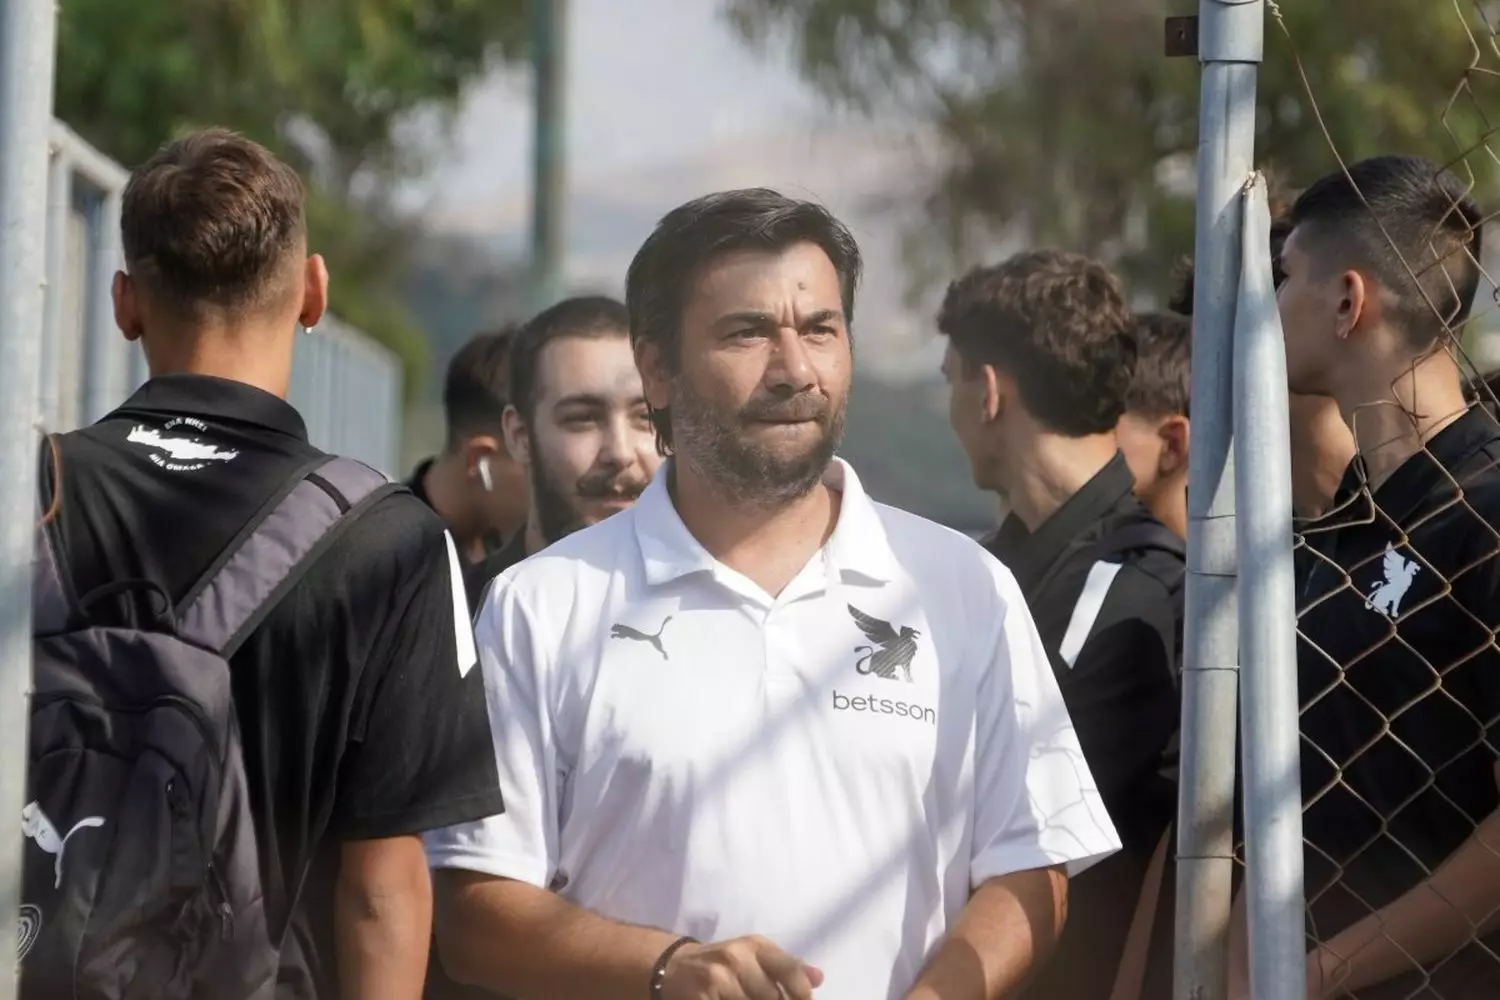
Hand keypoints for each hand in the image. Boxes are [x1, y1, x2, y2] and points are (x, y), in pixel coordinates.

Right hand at [660, 935, 823, 999]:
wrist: (673, 968)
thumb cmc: (722, 964)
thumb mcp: (754, 957)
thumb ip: (786, 967)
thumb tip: (819, 978)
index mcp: (754, 946)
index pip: (790, 970)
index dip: (802, 994)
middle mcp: (736, 958)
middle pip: (773, 997)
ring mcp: (717, 980)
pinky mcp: (701, 999)